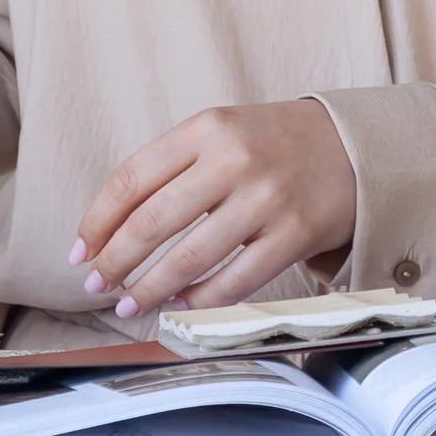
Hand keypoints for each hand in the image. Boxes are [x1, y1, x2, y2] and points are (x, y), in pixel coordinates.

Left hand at [72, 99, 355, 319]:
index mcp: (207, 128)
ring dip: (150, 289)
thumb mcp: (223, 132)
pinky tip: (179, 307)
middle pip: (153, 221)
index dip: (98, 221)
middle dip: (115, 261)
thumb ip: (173, 168)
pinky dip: (200, 301)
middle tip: (96, 285)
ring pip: (190, 258)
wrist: (355, 146)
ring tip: (129, 305)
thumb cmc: (274, 144)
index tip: (80, 251)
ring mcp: (266, 198)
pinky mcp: (295, 234)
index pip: (132, 178)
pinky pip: (235, 281)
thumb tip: (112, 228)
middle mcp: (234, 159)